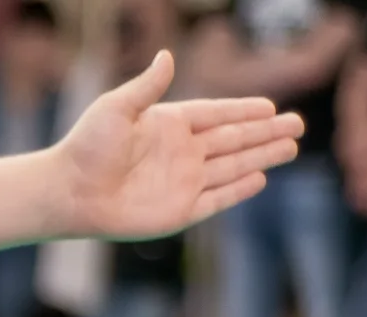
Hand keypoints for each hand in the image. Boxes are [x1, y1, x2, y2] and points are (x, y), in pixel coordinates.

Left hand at [56, 50, 301, 240]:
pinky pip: (216, 199)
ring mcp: (181, 183)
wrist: (68, 193)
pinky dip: (238, 189)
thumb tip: (167, 55)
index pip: (216, 115)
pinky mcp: (178, 212)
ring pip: (232, 167)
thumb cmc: (86, 148)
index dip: (243, 111)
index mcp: (167, 125)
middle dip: (266, 133)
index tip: (270, 106)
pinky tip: (260, 179)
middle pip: (233, 140)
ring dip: (262, 157)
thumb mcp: (116, 108)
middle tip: (298, 125)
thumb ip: (146, 86)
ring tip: (291, 147)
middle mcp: (179, 153)